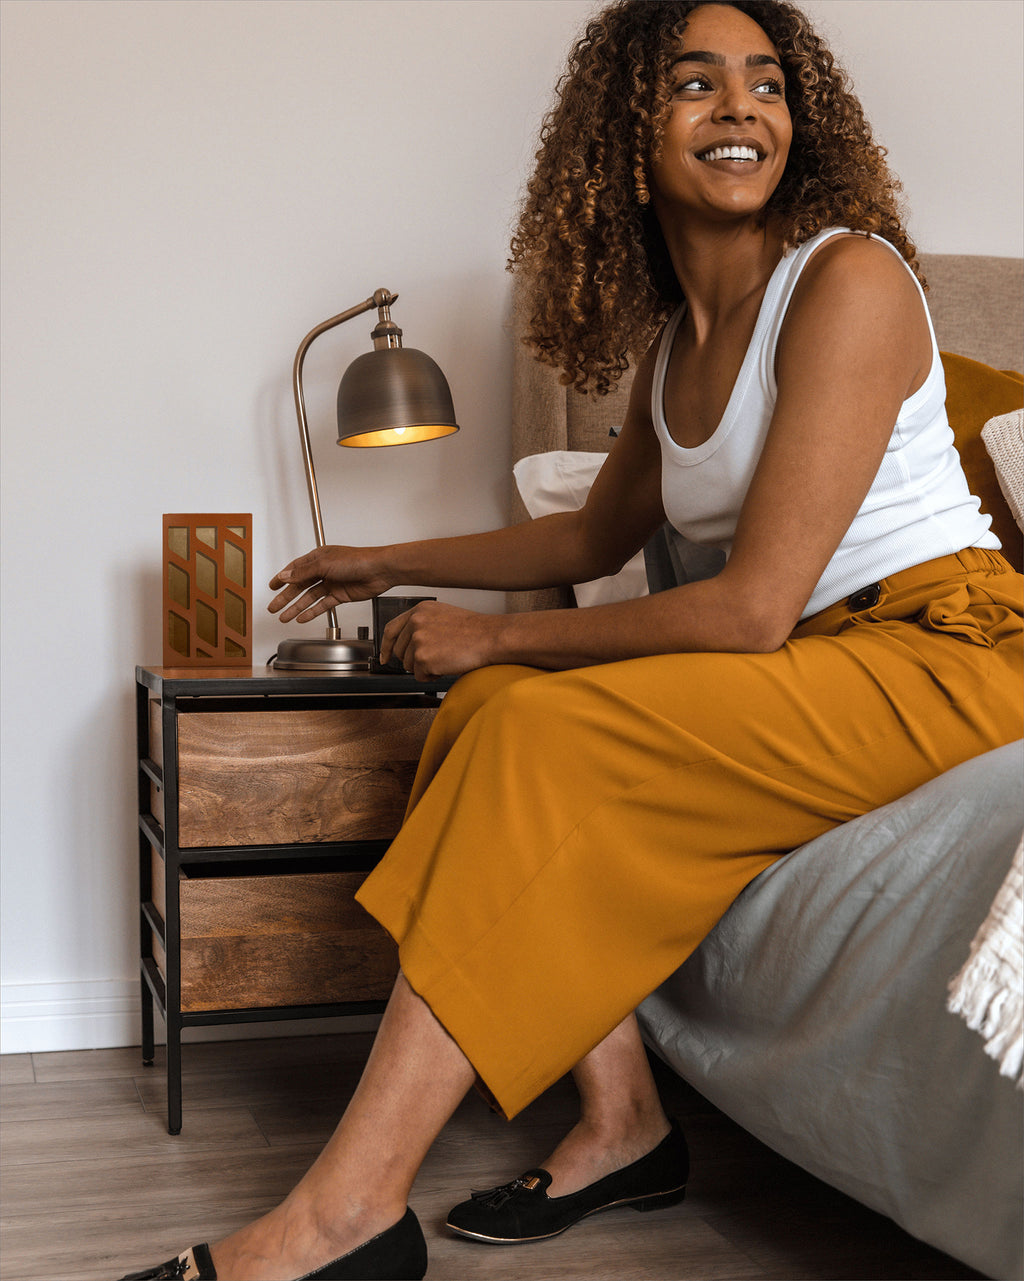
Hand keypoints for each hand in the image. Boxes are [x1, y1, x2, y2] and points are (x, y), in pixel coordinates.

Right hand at [268, 545, 391, 623]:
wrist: (379, 570)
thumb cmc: (357, 560)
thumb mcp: (324, 564)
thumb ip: (303, 572)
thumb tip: (284, 575)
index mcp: (318, 558)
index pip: (295, 569)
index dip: (282, 578)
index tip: (271, 586)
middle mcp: (324, 570)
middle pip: (300, 586)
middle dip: (285, 597)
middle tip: (273, 607)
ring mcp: (332, 583)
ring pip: (309, 598)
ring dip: (296, 607)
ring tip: (284, 617)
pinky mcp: (341, 595)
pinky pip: (323, 605)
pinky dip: (312, 612)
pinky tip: (302, 618)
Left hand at [381, 602, 503, 679]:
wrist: (491, 637)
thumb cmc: (473, 630)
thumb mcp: (442, 616)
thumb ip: (422, 625)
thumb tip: (408, 644)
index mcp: (419, 610)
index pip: (391, 630)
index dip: (386, 646)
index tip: (385, 657)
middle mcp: (415, 622)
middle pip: (400, 652)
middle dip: (415, 660)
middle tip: (437, 658)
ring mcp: (418, 639)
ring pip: (409, 666)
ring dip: (426, 668)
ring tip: (446, 658)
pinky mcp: (423, 657)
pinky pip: (420, 676)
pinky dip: (433, 676)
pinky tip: (448, 665)